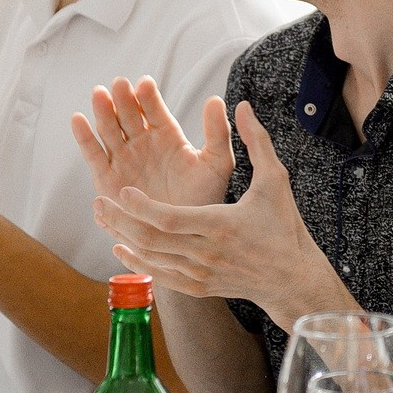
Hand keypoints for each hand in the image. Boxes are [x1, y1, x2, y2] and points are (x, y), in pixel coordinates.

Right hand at [71, 79, 232, 207]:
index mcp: (167, 135)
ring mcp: (123, 159)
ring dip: (103, 112)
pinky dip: (84, 137)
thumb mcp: (217, 165)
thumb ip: (217, 133)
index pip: (154, 110)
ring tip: (100, 94)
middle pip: (128, 115)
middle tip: (119, 84)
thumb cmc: (204, 200)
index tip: (145, 84)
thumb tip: (215, 99)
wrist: (184, 236)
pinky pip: (94, 155)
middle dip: (123, 99)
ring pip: (109, 130)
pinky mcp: (106, 178)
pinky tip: (78, 119)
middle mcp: (142, 143)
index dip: (148, 97)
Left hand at [91, 101, 348, 325]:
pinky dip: (138, 262)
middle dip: (121, 221)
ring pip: (151, 258)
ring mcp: (200, 274)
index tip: (124, 191)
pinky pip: (160, 276)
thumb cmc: (284, 227)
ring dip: (124, 238)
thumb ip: (256, 141)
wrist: (292, 279)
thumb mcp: (275, 180)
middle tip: (100, 202)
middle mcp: (206, 253)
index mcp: (221, 226)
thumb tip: (240, 104)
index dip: (143, 207)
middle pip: (152, 240)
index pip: (170, 219)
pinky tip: (122, 247)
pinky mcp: (198, 288)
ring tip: (103, 217)